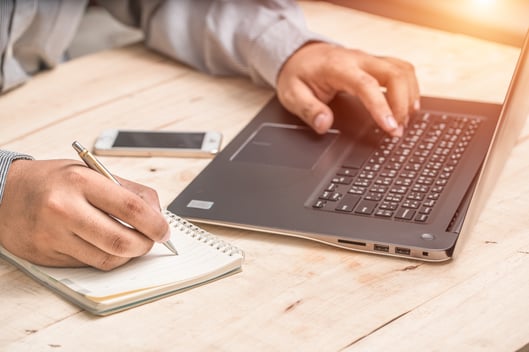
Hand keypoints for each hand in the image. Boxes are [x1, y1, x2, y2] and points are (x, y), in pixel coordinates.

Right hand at [0, 159, 169, 269]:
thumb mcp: (92, 172)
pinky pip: (89, 264)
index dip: (155, 223)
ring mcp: (54, 235)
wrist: (4, 193)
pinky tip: (108, 246)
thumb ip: (129, 191)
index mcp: (80, 181)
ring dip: (129, 255)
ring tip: (132, 243)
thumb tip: (158, 215)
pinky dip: (106, 258)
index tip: (164, 229)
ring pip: (107, 258)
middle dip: (146, 244)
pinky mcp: (47, 256)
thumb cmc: (54, 181)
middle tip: (152, 240)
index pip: (131, 207)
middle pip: (121, 240)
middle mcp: (65, 209)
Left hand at [276, 42, 419, 136]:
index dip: (381, 107)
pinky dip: (409, 88)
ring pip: (403, 70)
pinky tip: (407, 107)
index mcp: (338, 67)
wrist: (299, 56)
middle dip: (402, 104)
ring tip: (404, 121)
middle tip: (396, 130)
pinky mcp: (376, 64)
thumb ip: (308, 110)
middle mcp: (358, 59)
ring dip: (409, 96)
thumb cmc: (297, 74)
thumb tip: (324, 125)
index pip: (366, 85)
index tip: (390, 127)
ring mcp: (370, 60)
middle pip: (394, 74)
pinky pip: (401, 70)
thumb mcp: (291, 95)